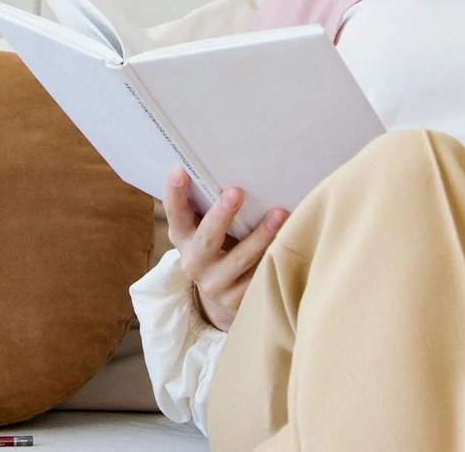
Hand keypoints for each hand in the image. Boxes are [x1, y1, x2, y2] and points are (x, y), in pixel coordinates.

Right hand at [161, 166, 289, 331]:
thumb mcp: (202, 229)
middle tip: (236, 192)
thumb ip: (206, 207)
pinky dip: (274, 257)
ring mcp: (215, 284)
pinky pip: (258, 277)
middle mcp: (194, 263)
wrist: (221, 297)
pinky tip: (290, 240)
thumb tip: (226, 164)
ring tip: (280, 213)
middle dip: (221, 216)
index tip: (180, 171)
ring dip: (261, 236)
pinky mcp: (237, 301)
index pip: (175, 214)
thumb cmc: (216, 247)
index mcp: (183, 238)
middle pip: (206, 240)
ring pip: (240, 260)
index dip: (174, 194)